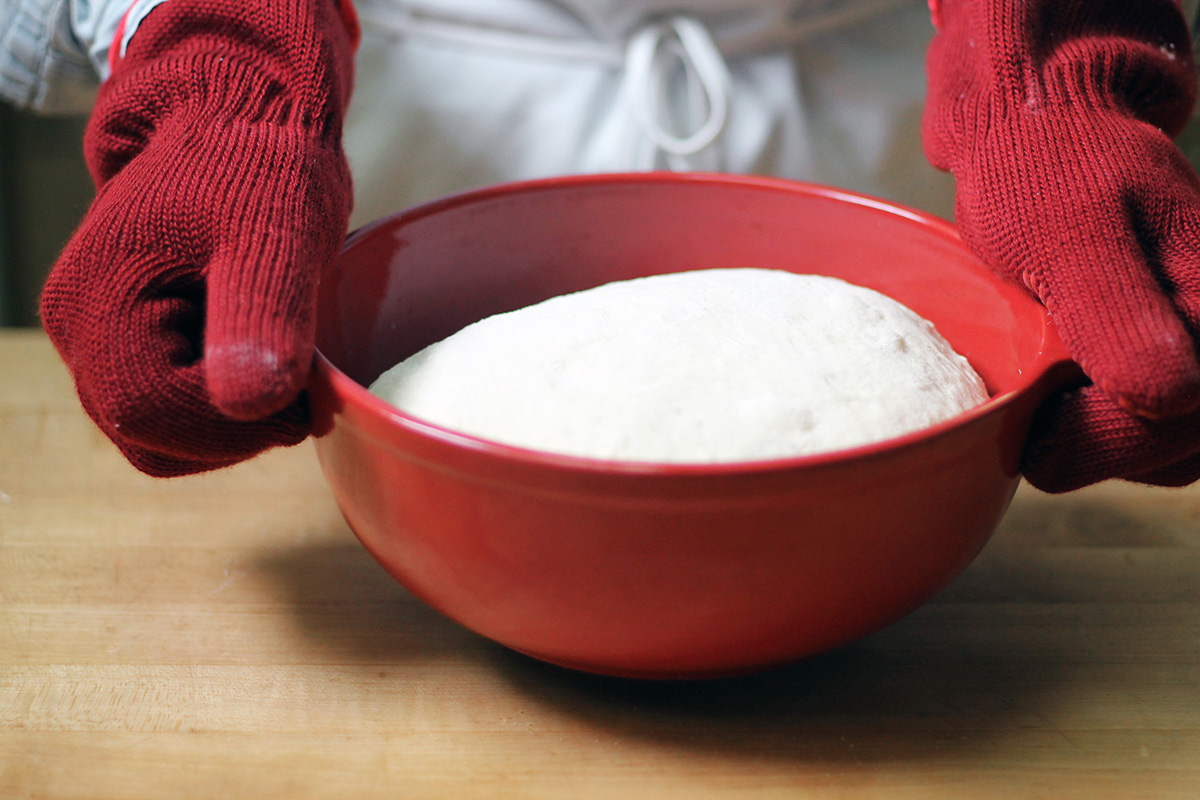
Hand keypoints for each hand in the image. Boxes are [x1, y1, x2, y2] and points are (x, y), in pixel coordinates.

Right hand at [40, 0, 356, 475]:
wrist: (236, 122)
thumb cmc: (256, 168)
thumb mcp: (274, 236)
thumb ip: (260, 317)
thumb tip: (249, 403)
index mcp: (98, 302)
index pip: (148, 414)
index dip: (230, 430)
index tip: (299, 404)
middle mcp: (79, 329)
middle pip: (149, 438)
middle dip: (231, 433)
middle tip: (297, 390)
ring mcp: (96, 340)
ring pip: (157, 436)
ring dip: (227, 426)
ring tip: (278, 367)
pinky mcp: (124, 344)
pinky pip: (165, 413)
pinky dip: (218, 411)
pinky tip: (258, 365)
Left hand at [923, 0, 1199, 491]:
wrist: (1045, 133)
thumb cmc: (1048, 175)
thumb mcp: (1067, 235)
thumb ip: (1114, 312)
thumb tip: (1174, 397)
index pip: (1178, 419)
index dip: (1100, 437)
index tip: (1038, 416)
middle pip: (1181, 450)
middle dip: (1100, 443)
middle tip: (1037, 392)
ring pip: (1172, 452)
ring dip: (1102, 440)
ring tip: (1055, 376)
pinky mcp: (1186, 358)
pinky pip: (1158, 436)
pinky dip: (1107, 431)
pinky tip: (1070, 389)